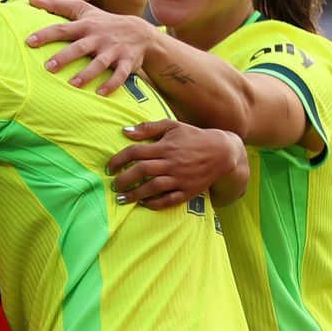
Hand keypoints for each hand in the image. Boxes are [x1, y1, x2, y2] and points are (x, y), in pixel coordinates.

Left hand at [24, 0, 156, 95]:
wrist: (140, 32)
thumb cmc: (102, 21)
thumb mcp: (82, 9)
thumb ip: (56, 5)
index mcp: (85, 25)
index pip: (62, 29)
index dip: (46, 34)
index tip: (29, 42)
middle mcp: (98, 37)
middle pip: (80, 47)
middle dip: (65, 57)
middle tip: (48, 67)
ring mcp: (113, 50)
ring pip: (100, 63)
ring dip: (87, 74)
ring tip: (73, 84)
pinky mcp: (127, 61)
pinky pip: (120, 74)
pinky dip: (112, 84)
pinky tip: (100, 94)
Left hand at [108, 120, 245, 208]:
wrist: (222, 152)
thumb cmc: (193, 137)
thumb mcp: (172, 126)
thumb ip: (148, 128)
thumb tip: (125, 131)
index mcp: (166, 146)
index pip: (135, 152)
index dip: (118, 160)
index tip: (109, 168)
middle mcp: (172, 163)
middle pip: (142, 171)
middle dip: (123, 179)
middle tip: (113, 185)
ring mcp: (181, 178)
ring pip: (154, 187)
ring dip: (135, 194)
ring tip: (121, 199)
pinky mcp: (189, 191)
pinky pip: (170, 200)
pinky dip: (156, 203)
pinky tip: (144, 204)